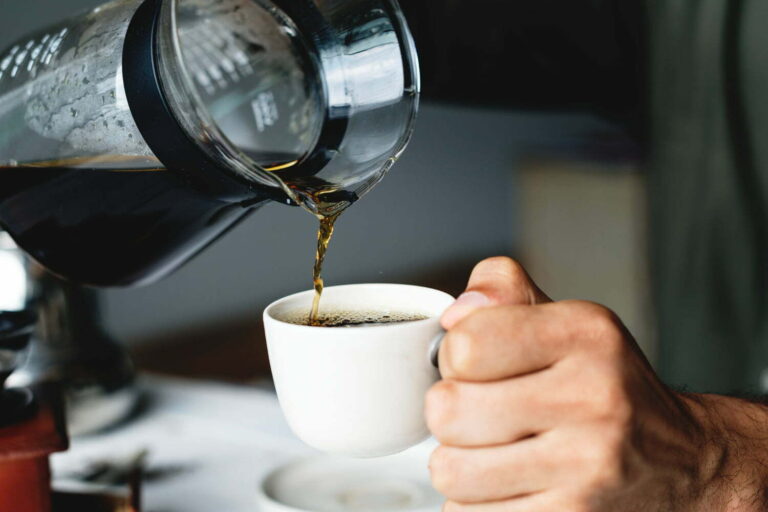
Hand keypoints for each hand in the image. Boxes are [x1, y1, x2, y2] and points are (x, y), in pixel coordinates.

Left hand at [426, 257, 767, 510]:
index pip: (465, 344)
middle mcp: (593, 397)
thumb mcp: (564, 320)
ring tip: (491, 451)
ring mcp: (587, 466)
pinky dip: (476, 502)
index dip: (453, 356)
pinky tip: (509, 484)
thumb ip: (503, 291)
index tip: (474, 364)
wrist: (679, 461)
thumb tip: (454, 314)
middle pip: (447, 409)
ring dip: (457, 462)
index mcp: (585, 334)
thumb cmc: (603, 384)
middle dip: (448, 412)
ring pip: (451, 470)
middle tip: (478, 411)